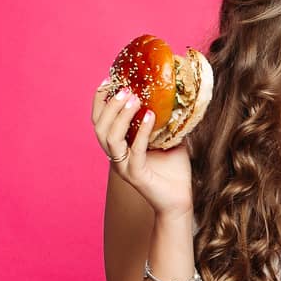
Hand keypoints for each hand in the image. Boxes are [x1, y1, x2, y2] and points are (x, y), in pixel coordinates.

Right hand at [91, 82, 192, 217]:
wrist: (180, 201)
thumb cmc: (174, 172)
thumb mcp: (169, 139)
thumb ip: (166, 121)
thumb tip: (175, 96)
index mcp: (119, 147)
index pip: (100, 120)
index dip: (100, 100)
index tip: (109, 80)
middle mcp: (116, 157)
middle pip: (99, 127)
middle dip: (109, 105)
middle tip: (125, 89)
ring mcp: (123, 167)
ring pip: (110, 138)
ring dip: (120, 116)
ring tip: (135, 99)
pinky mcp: (135, 175)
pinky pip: (134, 150)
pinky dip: (141, 132)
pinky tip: (150, 117)